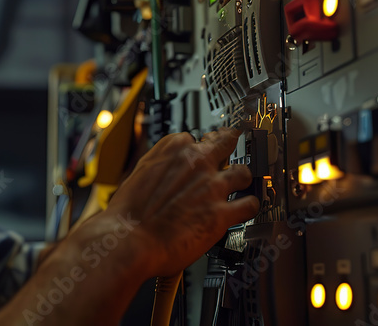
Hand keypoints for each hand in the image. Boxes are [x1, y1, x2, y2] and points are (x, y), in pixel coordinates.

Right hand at [104, 127, 258, 277]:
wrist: (129, 239)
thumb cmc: (127, 213)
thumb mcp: (138, 174)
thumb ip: (159, 167)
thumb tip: (166, 170)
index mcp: (173, 150)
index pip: (194, 138)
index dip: (197, 148)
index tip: (198, 153)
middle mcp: (196, 163)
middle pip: (225, 142)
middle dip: (229, 145)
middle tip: (231, 149)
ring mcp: (212, 187)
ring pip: (243, 172)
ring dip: (242, 179)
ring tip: (240, 184)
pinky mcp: (222, 214)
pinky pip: (250, 205)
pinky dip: (250, 207)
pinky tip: (245, 210)